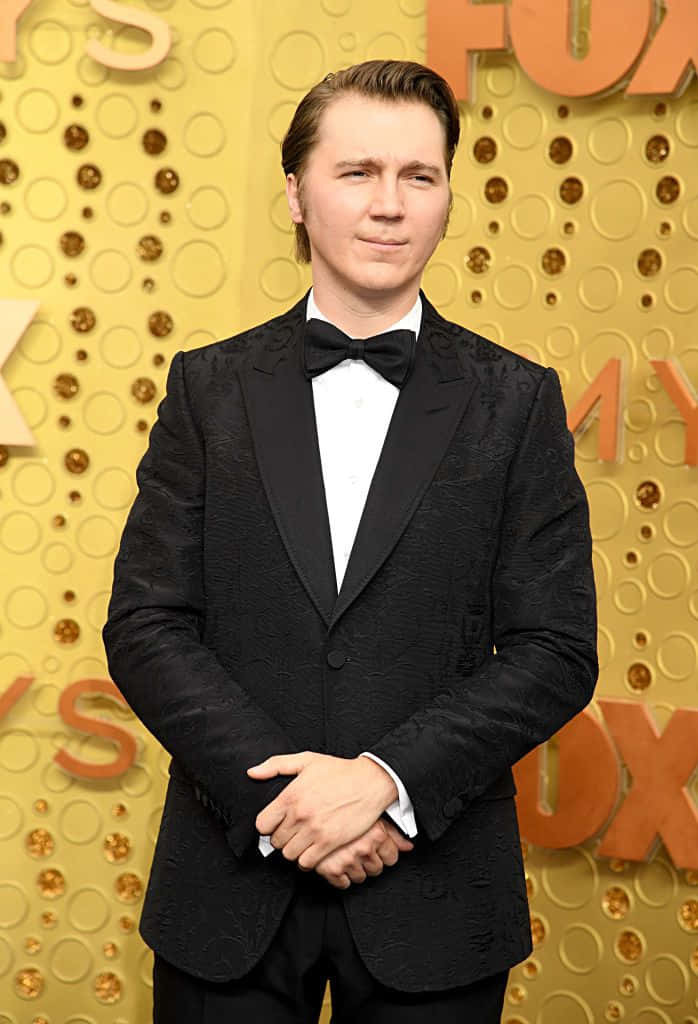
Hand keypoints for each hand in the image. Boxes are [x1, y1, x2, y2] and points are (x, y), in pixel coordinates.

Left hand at [248, 752, 396, 867]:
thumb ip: (275, 765)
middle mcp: (299, 815)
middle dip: (282, 838)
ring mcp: (314, 830)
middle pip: (276, 842)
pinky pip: (307, 862)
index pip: (262, 825)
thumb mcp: (306, 760)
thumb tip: (252, 773)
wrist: (370, 782)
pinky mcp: (330, 842)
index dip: (268, 826)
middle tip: (293, 832)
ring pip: (289, 855)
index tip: (277, 823)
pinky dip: (307, 859)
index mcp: (290, 796)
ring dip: (294, 850)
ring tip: (303, 842)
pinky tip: (313, 849)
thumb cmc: (339, 771)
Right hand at [303, 817, 414, 888]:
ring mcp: (346, 859)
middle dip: (369, 861)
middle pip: (376, 869)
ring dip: (354, 868)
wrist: (315, 804)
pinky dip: (340, 877)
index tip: (375, 848)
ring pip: (360, 877)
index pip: (392, 858)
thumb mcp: (372, 814)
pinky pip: (342, 883)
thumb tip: (409, 846)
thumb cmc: (344, 806)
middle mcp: (363, 847)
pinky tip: (338, 863)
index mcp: (376, 834)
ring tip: (347, 853)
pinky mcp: (329, 868)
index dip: (384, 853)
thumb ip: (393, 833)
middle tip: (358, 848)